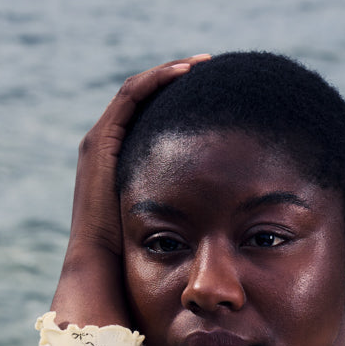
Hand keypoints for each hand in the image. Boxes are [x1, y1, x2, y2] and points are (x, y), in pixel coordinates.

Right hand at [52, 55, 210, 329]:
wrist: (104, 280)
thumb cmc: (141, 274)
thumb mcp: (178, 242)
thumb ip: (201, 231)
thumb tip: (244, 243)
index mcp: (129, 175)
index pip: (162, 130)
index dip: (192, 113)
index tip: (228, 106)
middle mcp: (113, 156)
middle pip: (152, 106)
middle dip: (185, 87)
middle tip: (220, 74)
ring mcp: (102, 146)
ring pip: (142, 93)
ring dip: (175, 75)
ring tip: (210, 65)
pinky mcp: (100, 143)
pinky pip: (133, 96)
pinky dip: (160, 79)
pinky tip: (190, 70)